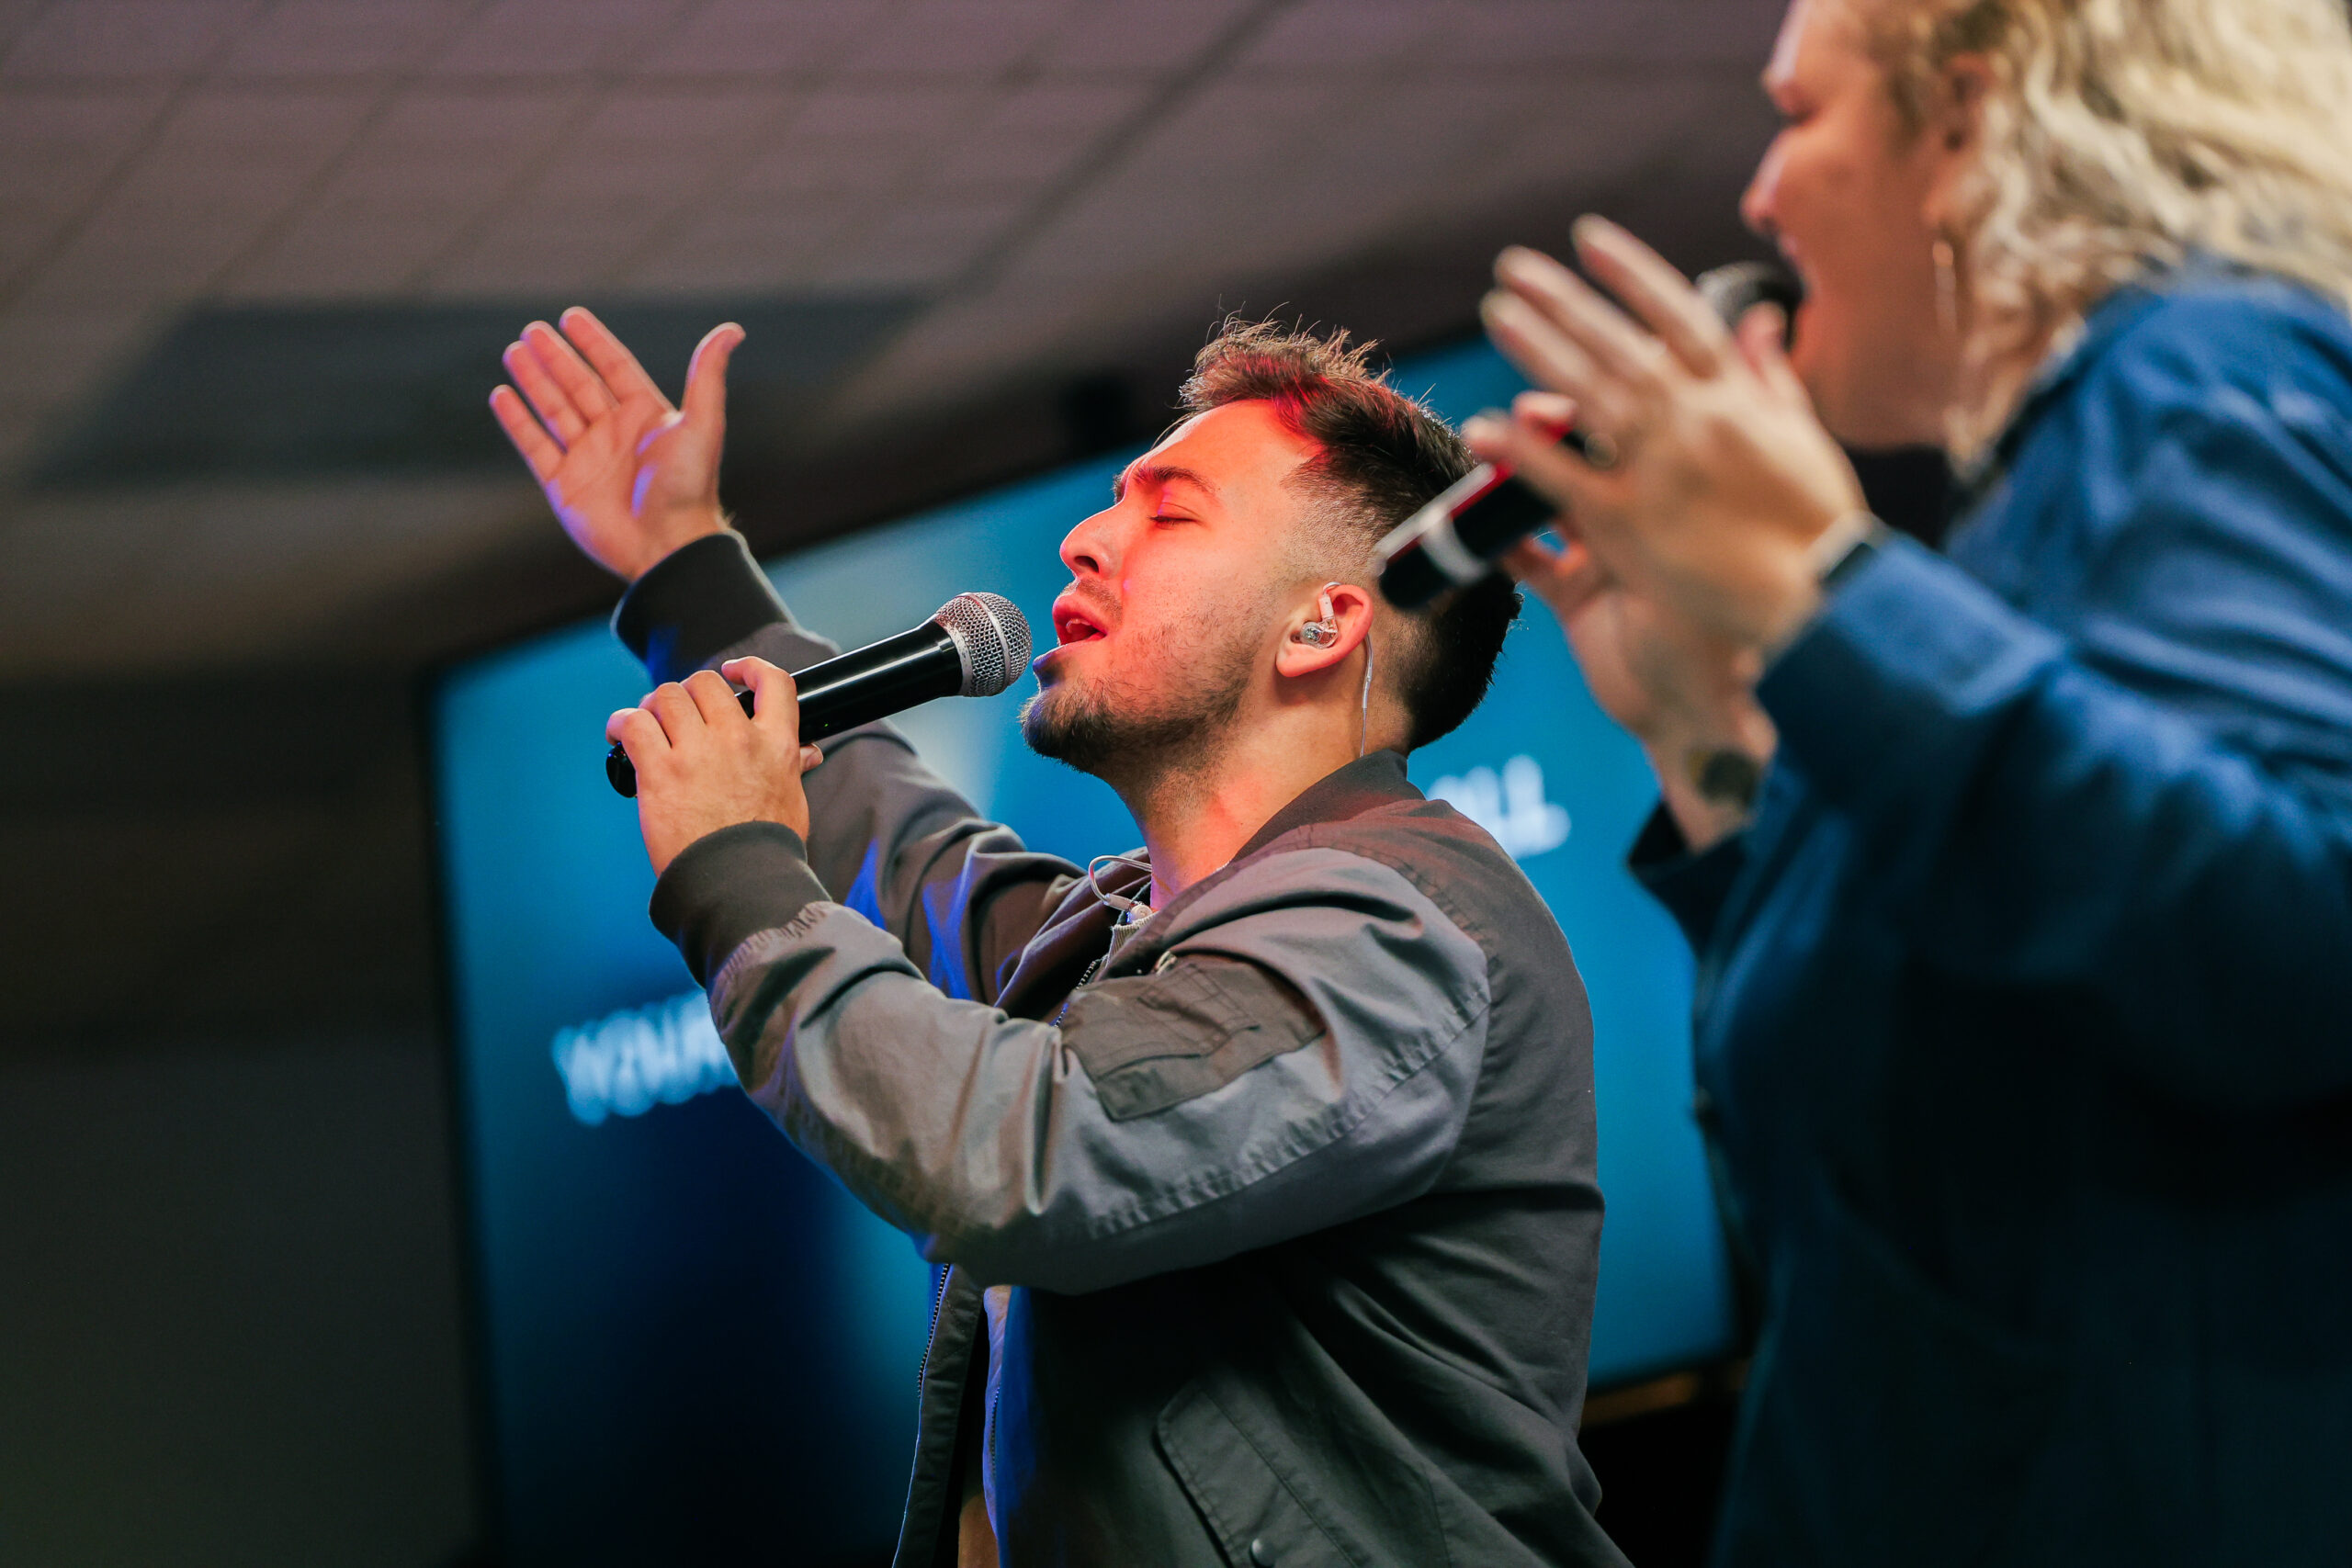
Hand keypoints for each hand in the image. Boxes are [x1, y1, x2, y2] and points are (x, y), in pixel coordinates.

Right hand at [490, 309, 741, 581]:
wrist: (668, 545)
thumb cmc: (689, 487)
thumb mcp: (703, 424)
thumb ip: (708, 375)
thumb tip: (732, 329)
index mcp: (646, 417)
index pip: (614, 368)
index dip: (593, 342)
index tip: (571, 316)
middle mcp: (615, 434)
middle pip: (579, 384)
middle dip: (556, 357)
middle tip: (532, 329)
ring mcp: (588, 458)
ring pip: (554, 410)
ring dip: (534, 380)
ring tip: (514, 351)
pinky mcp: (565, 485)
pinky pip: (535, 446)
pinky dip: (518, 421)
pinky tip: (502, 394)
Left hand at [606, 659, 823, 874]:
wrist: (736, 884)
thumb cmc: (767, 850)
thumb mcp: (793, 801)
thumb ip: (793, 768)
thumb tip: (807, 753)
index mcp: (776, 744)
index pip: (773, 682)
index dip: (750, 667)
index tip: (732, 672)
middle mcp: (737, 739)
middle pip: (705, 683)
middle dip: (687, 694)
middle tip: (677, 716)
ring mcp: (697, 753)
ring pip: (666, 696)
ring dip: (653, 707)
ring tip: (647, 726)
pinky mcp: (660, 772)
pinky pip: (633, 724)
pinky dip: (621, 723)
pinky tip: (619, 734)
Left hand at [1478, 217, 1865, 652]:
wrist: (1818, 603)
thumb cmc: (1817, 529)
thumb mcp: (1803, 439)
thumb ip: (1771, 377)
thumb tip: (1762, 320)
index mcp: (1736, 398)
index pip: (1677, 316)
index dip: (1630, 273)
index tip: (1589, 238)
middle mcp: (1695, 421)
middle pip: (1618, 345)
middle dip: (1565, 300)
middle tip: (1513, 267)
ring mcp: (1659, 470)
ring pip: (1587, 396)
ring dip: (1538, 350)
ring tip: (1497, 315)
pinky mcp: (1630, 527)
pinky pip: (1564, 483)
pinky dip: (1524, 453)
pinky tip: (1487, 427)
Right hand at [1484, 398, 1777, 849]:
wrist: (1698, 715)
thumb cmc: (1723, 639)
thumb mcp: (1694, 563)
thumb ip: (1672, 501)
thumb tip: (1689, 452)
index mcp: (1679, 502)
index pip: (1639, 439)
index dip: (1607, 415)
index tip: (1575, 395)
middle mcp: (1644, 520)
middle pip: (1589, 460)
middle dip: (1552, 435)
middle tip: (1521, 415)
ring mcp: (1606, 557)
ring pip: (1551, 503)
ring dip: (1515, 484)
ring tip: (1486, 461)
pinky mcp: (1575, 597)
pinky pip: (1529, 561)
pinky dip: (1497, 544)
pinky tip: (1472, 525)